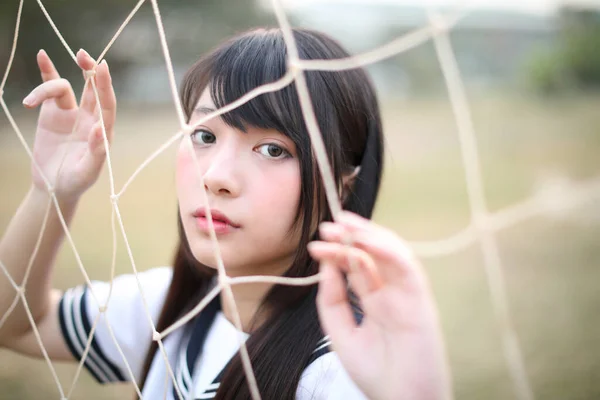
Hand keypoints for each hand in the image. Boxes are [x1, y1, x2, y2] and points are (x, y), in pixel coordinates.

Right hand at [24, 49, 115, 201]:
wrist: (53, 186)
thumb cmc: (75, 182)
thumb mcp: (87, 172)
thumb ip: (96, 152)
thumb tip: (101, 129)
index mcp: (103, 130)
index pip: (107, 103)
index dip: (105, 85)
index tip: (102, 66)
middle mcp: (89, 118)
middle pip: (92, 88)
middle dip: (90, 70)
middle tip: (82, 55)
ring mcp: (71, 113)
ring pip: (64, 88)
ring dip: (47, 87)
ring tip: (30, 102)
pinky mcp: (52, 113)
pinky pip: (50, 89)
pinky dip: (47, 72)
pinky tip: (42, 56)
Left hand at [309, 211, 451, 399]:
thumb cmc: (375, 373)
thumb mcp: (341, 332)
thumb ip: (332, 299)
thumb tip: (326, 265)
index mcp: (375, 301)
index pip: (357, 266)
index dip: (338, 251)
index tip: (317, 243)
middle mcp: (392, 293)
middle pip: (374, 254)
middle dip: (351, 236)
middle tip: (327, 227)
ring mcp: (406, 295)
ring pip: (392, 254)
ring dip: (368, 235)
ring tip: (343, 225)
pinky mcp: (421, 301)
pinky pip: (407, 268)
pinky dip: (388, 250)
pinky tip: (366, 240)